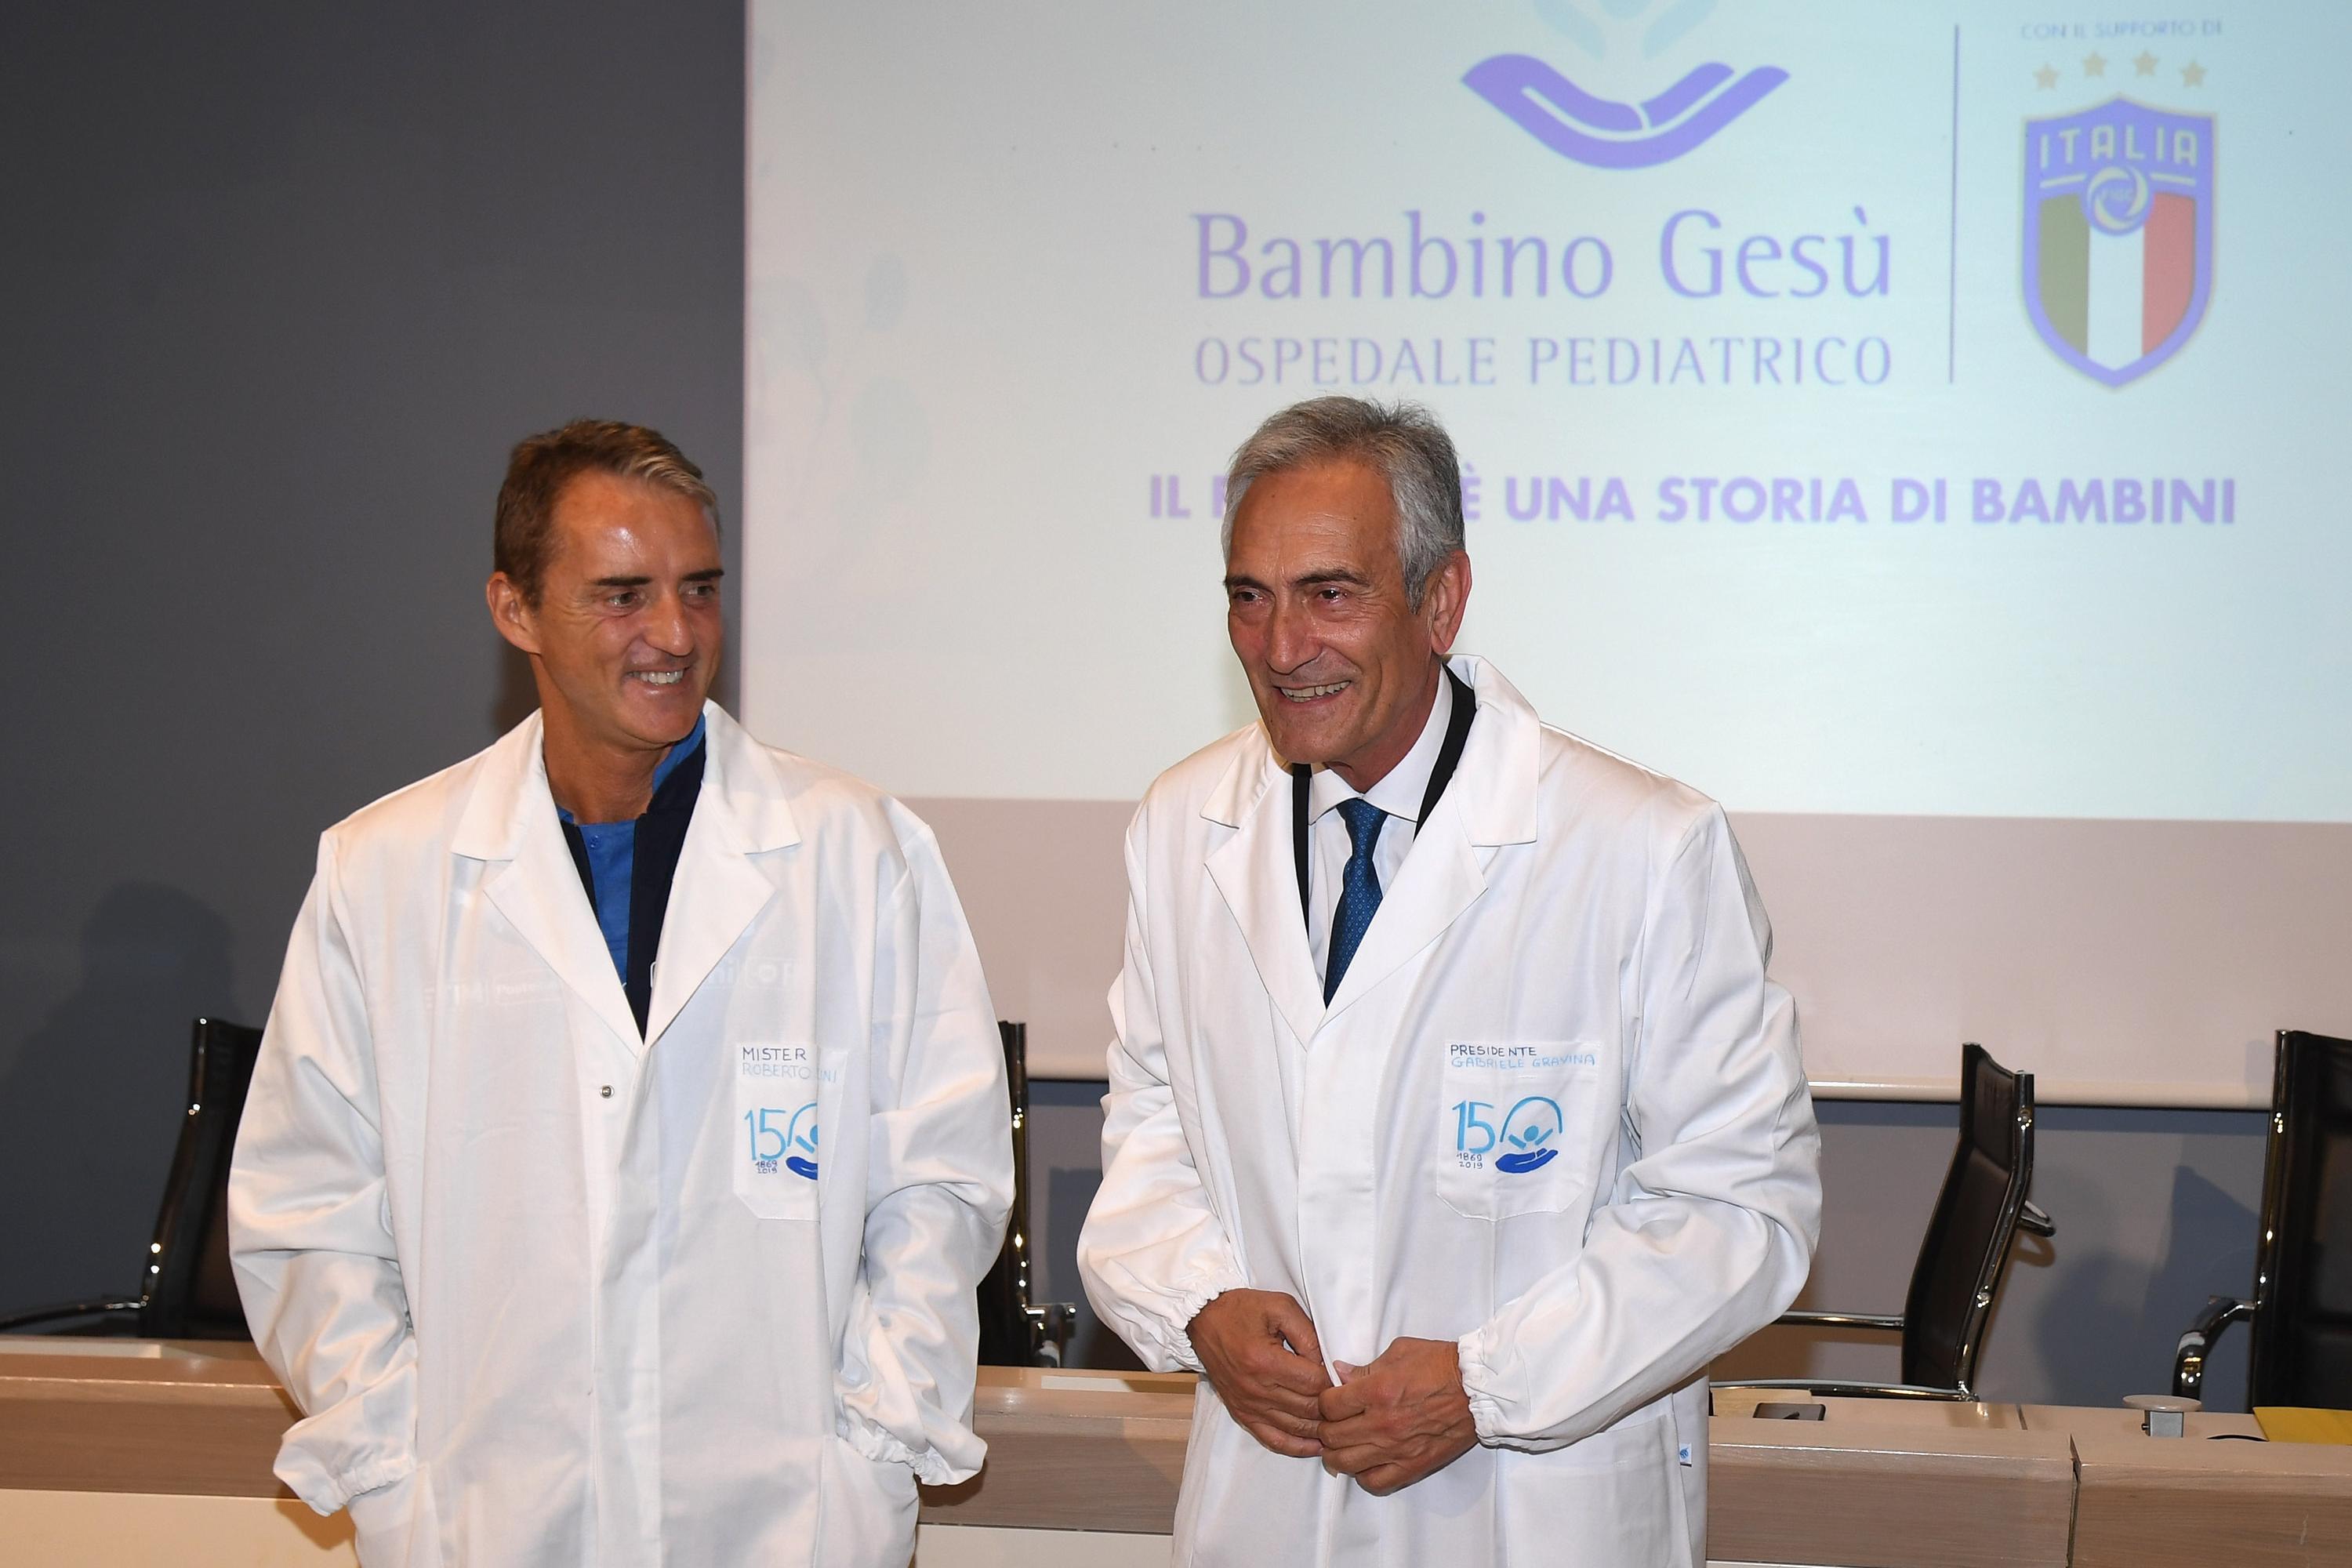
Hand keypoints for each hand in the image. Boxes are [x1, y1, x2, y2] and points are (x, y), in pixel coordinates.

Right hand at [1187, 1289, 1330, 1457]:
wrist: (1203, 1320)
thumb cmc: (1243, 1310)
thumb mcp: (1280, 1307)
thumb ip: (1307, 1335)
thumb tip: (1327, 1364)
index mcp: (1266, 1361)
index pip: (1314, 1383)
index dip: (1334, 1381)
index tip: (1344, 1377)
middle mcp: (1256, 1389)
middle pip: (1308, 1409)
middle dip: (1332, 1407)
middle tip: (1349, 1403)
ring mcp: (1248, 1405)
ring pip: (1295, 1428)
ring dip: (1320, 1429)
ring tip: (1341, 1425)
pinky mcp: (1242, 1413)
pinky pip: (1273, 1439)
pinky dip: (1297, 1447)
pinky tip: (1316, 1446)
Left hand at [1316, 1337, 1477, 1494]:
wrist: (1477, 1389)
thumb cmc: (1440, 1364)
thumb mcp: (1399, 1352)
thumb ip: (1365, 1367)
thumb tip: (1340, 1373)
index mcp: (1376, 1391)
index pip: (1328, 1405)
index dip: (1323, 1402)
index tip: (1331, 1400)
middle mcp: (1381, 1423)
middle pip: (1331, 1436)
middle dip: (1326, 1428)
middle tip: (1333, 1422)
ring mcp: (1396, 1448)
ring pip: (1345, 1463)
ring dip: (1338, 1454)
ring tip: (1344, 1444)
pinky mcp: (1412, 1466)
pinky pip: (1374, 1482)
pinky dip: (1363, 1475)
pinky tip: (1366, 1462)